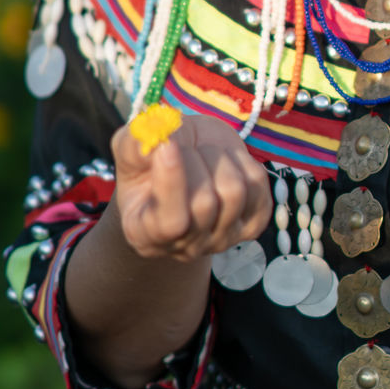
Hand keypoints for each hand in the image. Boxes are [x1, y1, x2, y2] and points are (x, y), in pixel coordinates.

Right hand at [111, 114, 271, 260]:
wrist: (187, 163)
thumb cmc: (152, 160)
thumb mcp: (131, 149)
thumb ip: (133, 145)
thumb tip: (154, 141)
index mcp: (145, 234)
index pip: (170, 223)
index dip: (172, 183)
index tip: (168, 145)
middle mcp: (185, 247)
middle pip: (205, 203)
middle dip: (195, 159)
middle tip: (184, 144)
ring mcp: (222, 239)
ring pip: (234, 192)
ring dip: (219, 158)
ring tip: (204, 152)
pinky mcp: (252, 224)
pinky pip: (257, 185)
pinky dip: (243, 161)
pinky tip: (226, 161)